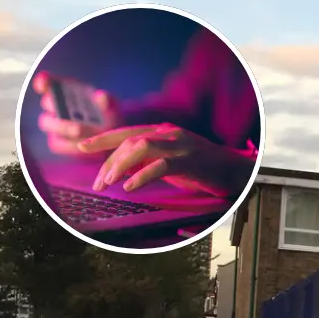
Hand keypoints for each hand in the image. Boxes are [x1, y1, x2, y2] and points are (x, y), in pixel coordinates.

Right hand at [33, 72, 119, 155]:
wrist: (115, 134)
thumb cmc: (109, 113)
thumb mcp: (112, 105)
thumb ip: (106, 100)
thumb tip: (102, 96)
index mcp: (65, 89)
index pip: (47, 81)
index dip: (43, 81)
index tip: (43, 85)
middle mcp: (55, 104)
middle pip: (47, 103)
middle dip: (57, 106)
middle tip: (73, 118)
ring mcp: (54, 123)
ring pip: (48, 123)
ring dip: (64, 127)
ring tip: (80, 131)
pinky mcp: (57, 142)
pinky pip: (57, 143)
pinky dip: (70, 146)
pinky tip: (83, 147)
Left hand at [77, 123, 255, 197]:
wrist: (236, 172)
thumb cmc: (204, 168)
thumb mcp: (172, 160)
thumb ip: (149, 159)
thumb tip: (122, 167)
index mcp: (163, 131)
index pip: (126, 131)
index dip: (102, 138)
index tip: (81, 146)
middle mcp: (170, 133)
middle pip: (129, 140)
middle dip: (108, 161)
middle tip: (97, 182)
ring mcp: (181, 145)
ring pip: (140, 147)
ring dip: (120, 165)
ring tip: (108, 183)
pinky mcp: (190, 161)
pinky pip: (160, 166)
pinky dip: (142, 176)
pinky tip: (130, 187)